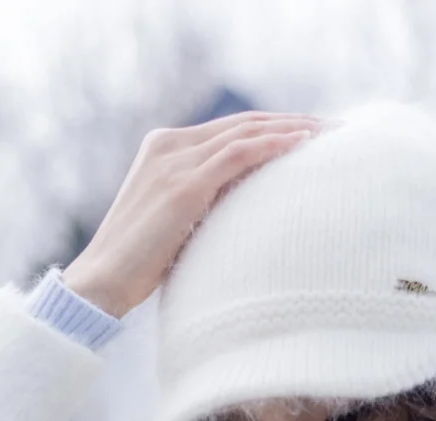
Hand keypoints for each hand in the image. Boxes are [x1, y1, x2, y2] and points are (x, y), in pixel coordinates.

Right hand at [62, 110, 324, 318]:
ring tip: (329, 134)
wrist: (102, 282)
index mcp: (165, 149)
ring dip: (292, 130)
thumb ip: (204, 206)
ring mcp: (175, 161)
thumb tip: (246, 215)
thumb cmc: (139, 268)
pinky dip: (272, 146)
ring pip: (245, 132)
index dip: (272, 129)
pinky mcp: (183, 185)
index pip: (230, 130)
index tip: (310, 137)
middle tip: (333, 129)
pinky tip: (303, 146)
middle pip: (243, 123)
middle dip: (291, 123)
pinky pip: (238, 154)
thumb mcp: (176, 225)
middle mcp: (169, 145)